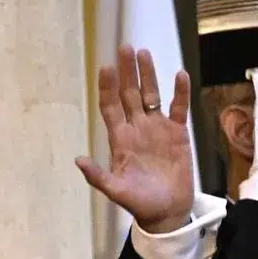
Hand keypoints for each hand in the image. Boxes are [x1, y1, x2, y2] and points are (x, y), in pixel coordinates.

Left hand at [77, 45, 194, 233]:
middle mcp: (137, 128)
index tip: (105, 68)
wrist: (166, 211)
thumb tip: (78, 160)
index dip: (107, 88)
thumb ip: (98, 176)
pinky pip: (177, 108)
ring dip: (148, 75)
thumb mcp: (115, 190)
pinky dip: (179, 93)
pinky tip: (179, 74)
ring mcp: (157, 129)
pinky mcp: (177, 134)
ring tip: (143, 53)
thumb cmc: (139, 202)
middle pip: (129, 94)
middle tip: (125, 47)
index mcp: (120, 139)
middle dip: (127, 72)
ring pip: (151, 95)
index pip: (110, 107)